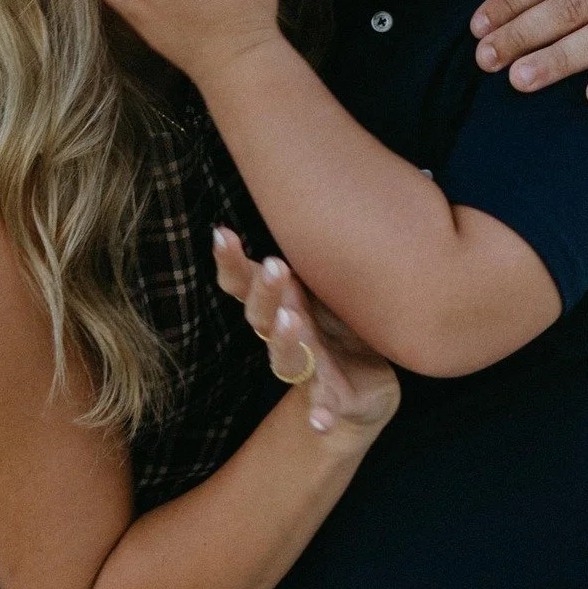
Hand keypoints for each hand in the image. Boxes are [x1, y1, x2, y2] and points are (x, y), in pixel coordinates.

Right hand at [212, 228, 398, 438]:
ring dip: (286, 340)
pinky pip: (325, 404)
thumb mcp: (327, 280)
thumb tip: (310, 165)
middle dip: (266, 291)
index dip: (231, 261)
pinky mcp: (332, 397)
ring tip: (291, 322)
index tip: (222, 234)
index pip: (244, 282)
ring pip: (288, 355)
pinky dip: (320, 413)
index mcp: (280, 303)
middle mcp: (285, 334)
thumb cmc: (342, 321)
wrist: (365, 388)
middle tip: (274, 266)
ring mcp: (306, 367)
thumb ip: (313, 244)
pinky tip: (319, 423)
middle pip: (261, 315)